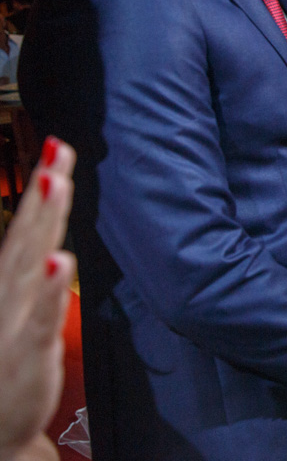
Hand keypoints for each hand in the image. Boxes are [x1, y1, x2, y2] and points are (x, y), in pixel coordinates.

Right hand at [0, 137, 76, 460]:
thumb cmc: (5, 362)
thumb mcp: (17, 306)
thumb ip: (31, 263)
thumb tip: (48, 234)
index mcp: (9, 281)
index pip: (28, 224)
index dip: (42, 184)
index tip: (58, 146)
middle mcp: (7, 294)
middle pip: (27, 233)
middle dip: (43, 192)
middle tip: (56, 153)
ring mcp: (13, 321)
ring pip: (29, 266)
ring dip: (42, 224)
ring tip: (54, 185)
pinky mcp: (26, 353)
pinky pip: (40, 317)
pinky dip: (49, 290)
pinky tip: (59, 261)